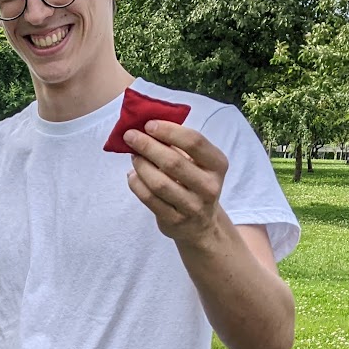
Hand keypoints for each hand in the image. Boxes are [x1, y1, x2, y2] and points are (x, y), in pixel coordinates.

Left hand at [123, 121, 228, 243]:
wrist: (201, 224)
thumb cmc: (195, 183)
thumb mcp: (197, 163)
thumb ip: (177, 145)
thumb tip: (145, 127)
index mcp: (217, 165)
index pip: (194, 141)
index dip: (169, 130)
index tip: (148, 125)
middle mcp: (209, 186)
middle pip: (173, 162)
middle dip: (147, 146)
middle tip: (130, 136)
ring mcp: (193, 207)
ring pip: (159, 183)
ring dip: (141, 166)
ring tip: (134, 156)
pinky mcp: (175, 221)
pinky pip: (149, 199)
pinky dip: (136, 184)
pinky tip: (133, 175)